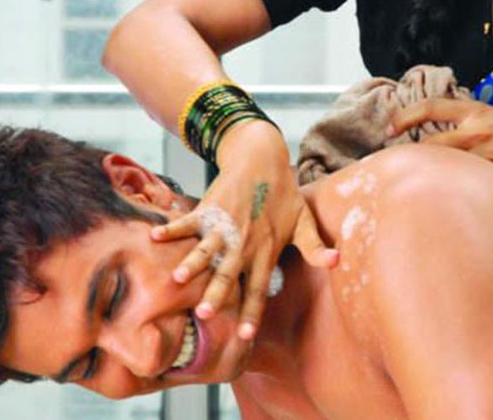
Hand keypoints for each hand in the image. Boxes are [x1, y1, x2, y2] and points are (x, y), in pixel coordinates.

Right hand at [150, 121, 338, 339]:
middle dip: (217, 293)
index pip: (259, 288)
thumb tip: (337, 262)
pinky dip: (171, 228)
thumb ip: (314, 246)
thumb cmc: (284, 195)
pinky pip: (187, 221)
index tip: (246, 335)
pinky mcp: (209, 208)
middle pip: (228, 273)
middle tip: (205, 313)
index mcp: (266, 251)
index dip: (253, 311)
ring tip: (178, 279)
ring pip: (206, 249)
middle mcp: (244, 242)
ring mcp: (224, 225)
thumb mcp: (304, 221)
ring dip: (192, 263)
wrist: (263, 158)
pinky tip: (154, 237)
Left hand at [389, 98, 492, 185]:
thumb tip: (438, 131)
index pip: (432, 107)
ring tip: (415, 191)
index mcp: (478, 111)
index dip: (405, 116)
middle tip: (392, 168)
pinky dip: (458, 194)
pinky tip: (449, 204)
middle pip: (432, 146)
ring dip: (432, 180)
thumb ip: (469, 122)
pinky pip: (473, 187)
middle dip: (410, 158)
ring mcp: (492, 155)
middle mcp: (481, 130)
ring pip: (449, 169)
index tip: (389, 128)